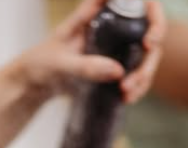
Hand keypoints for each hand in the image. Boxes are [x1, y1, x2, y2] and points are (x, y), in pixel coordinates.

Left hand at [11, 0, 165, 102]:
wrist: (33, 83)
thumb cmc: (40, 63)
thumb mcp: (60, 63)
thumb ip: (86, 66)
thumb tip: (118, 71)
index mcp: (99, 12)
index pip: (137, 2)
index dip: (154, 17)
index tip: (150, 41)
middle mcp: (112, 25)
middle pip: (148, 32)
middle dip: (148, 60)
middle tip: (133, 82)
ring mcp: (115, 45)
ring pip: (145, 55)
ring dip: (144, 76)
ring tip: (128, 95)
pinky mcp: (114, 65)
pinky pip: (135, 73)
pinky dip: (137, 86)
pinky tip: (128, 98)